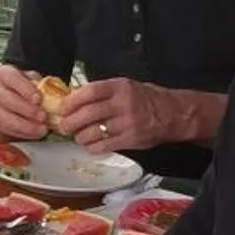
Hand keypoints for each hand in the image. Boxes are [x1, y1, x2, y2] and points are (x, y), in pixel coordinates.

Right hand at [0, 64, 52, 141]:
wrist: (6, 99)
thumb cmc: (22, 88)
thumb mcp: (30, 80)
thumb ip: (39, 84)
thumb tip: (51, 95)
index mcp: (3, 74)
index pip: (12, 79)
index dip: (26, 89)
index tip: (39, 99)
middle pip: (10, 100)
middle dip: (29, 111)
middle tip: (44, 117)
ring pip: (7, 119)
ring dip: (27, 126)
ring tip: (43, 129)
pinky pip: (8, 130)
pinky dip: (23, 133)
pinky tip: (35, 133)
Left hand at [59, 77, 180, 154]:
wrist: (173, 113)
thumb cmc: (144, 98)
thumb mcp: (125, 87)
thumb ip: (102, 93)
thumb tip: (73, 99)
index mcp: (119, 87)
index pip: (89, 92)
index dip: (71, 101)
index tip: (62, 108)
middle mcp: (123, 104)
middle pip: (87, 114)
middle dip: (70, 123)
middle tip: (64, 127)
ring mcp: (127, 123)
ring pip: (92, 133)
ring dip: (80, 137)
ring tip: (79, 137)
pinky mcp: (131, 140)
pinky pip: (104, 146)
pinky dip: (93, 147)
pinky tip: (91, 145)